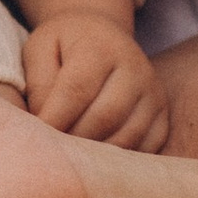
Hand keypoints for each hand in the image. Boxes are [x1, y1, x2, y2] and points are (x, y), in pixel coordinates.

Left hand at [23, 13, 170, 149]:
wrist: (102, 35)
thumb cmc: (64, 47)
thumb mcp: (40, 50)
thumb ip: (38, 84)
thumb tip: (45, 126)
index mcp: (100, 47)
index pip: (76, 91)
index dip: (53, 120)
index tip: (34, 140)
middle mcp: (135, 67)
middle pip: (105, 117)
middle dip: (74, 141)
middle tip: (52, 155)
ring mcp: (153, 91)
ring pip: (127, 137)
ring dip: (96, 156)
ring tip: (72, 161)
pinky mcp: (162, 113)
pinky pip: (147, 147)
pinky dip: (121, 161)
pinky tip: (98, 161)